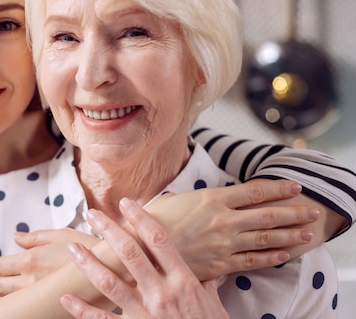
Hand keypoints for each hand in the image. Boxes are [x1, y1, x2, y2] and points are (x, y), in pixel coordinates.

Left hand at [0, 228, 99, 303]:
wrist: (110, 269)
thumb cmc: (87, 248)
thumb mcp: (61, 234)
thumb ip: (35, 237)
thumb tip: (16, 237)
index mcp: (31, 259)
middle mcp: (30, 279)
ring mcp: (39, 296)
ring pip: (6, 301)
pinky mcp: (49, 307)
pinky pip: (22, 311)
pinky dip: (7, 312)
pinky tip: (2, 313)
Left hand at [60, 198, 229, 318]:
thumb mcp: (214, 306)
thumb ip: (208, 286)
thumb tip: (212, 272)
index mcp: (183, 281)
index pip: (159, 240)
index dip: (140, 218)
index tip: (126, 203)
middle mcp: (162, 294)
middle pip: (130, 253)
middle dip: (108, 230)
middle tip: (92, 214)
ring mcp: (146, 314)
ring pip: (110, 283)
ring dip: (88, 264)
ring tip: (72, 249)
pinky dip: (82, 310)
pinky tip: (66, 298)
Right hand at [146, 179, 318, 279]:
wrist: (140, 249)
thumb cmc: (153, 221)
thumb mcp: (176, 199)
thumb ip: (198, 199)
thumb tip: (205, 199)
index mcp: (212, 198)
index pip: (255, 191)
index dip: (278, 188)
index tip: (294, 186)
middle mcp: (223, 220)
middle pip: (267, 214)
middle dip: (293, 211)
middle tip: (312, 210)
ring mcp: (224, 243)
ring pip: (265, 238)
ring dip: (289, 234)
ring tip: (307, 233)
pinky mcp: (220, 264)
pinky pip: (253, 260)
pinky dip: (271, 256)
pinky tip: (284, 254)